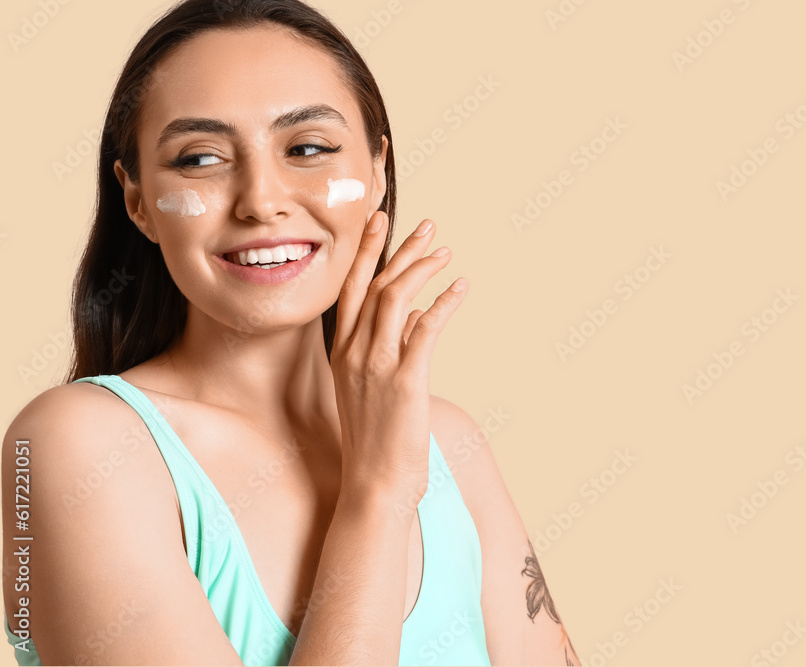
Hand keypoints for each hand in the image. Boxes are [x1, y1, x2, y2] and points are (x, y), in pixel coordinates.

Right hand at [330, 210, 467, 499]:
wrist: (374, 484)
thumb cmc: (377, 439)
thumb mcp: (373, 387)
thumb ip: (391, 347)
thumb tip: (417, 315)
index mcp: (343, 352)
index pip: (351, 289)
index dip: (365, 251)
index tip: (379, 220)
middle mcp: (354, 352)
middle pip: (374, 284)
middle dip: (400, 249)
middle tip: (427, 226)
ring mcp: (377, 365)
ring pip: (396, 298)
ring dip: (422, 269)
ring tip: (445, 253)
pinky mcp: (405, 381)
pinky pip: (424, 329)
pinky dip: (444, 303)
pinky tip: (460, 288)